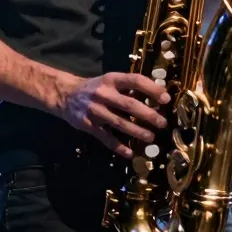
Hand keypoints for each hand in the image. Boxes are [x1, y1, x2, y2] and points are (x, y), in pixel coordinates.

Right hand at [55, 72, 170, 158]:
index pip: (135, 81)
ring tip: (151, 138)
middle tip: (162, 123)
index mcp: (111, 79)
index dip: (152, 89)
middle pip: (129, 104)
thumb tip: (157, 93)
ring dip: (137, 131)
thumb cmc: (95, 88)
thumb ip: (128, 87)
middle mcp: (103, 93)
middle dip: (148, 115)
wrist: (65, 95)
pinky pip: (105, 138)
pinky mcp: (88, 125)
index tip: (166, 99)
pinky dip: (118, 146)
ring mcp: (95, 110)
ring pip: (119, 123)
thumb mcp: (109, 81)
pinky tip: (130, 152)